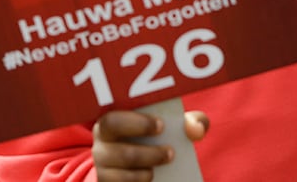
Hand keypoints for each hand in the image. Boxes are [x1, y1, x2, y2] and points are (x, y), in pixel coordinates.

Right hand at [92, 110, 208, 180]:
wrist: (138, 166)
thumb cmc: (151, 139)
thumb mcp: (169, 128)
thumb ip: (188, 122)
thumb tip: (196, 128)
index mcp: (108, 123)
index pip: (112, 120)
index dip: (136, 124)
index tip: (161, 126)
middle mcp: (101, 146)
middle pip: (118, 151)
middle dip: (147, 154)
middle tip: (171, 152)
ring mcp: (103, 168)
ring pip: (122, 174)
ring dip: (147, 171)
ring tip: (163, 165)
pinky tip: (152, 176)